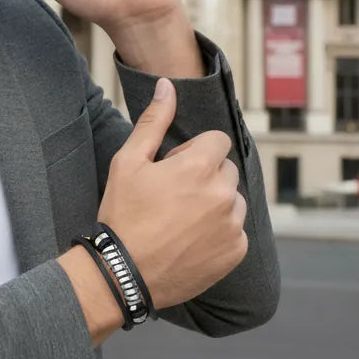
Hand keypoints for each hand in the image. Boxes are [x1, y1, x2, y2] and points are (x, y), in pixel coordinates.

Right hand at [95, 78, 247, 309]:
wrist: (123, 272)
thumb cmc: (122, 214)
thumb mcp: (128, 162)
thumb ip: (154, 121)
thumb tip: (167, 86)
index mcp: (200, 167)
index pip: (217, 141)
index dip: (194, 152)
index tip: (173, 169)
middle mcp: (224, 194)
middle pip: (226, 170)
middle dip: (206, 177)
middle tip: (173, 196)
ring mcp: (232, 225)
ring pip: (233, 200)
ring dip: (215, 204)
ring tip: (181, 220)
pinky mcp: (235, 252)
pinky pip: (236, 231)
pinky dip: (219, 233)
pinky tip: (190, 240)